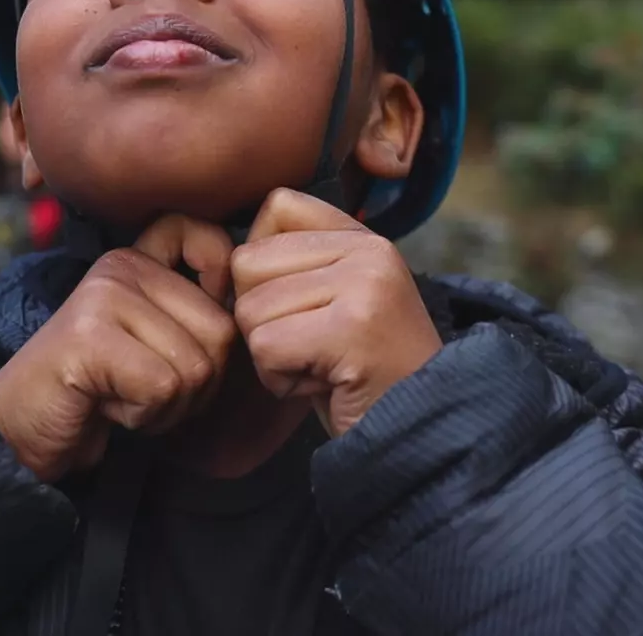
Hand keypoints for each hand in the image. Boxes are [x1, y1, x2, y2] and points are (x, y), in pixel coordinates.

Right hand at [0, 215, 235, 480]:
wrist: (18, 429)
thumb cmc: (98, 390)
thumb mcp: (150, 340)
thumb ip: (191, 314)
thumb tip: (252, 307)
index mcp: (137, 259)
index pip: (205, 234)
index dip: (221, 273)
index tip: (196, 321)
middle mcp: (121, 267)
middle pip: (220, 331)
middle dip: (197, 383)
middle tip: (146, 388)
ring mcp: (103, 298)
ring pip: (195, 366)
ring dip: (169, 406)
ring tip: (122, 396)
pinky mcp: (89, 337)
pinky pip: (162, 388)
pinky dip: (144, 416)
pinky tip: (107, 408)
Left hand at [232, 189, 440, 437]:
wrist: (419, 437)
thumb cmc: (360, 375)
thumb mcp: (335, 301)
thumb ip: (296, 263)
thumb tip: (223, 251)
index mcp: (363, 238)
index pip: (277, 206)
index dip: (262, 261)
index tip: (292, 303)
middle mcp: (369, 251)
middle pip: (248, 262)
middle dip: (262, 318)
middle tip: (311, 348)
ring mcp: (364, 286)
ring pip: (250, 308)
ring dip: (271, 354)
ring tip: (320, 367)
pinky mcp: (352, 328)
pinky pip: (266, 346)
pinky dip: (280, 379)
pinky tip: (322, 386)